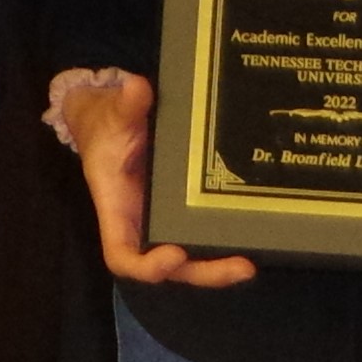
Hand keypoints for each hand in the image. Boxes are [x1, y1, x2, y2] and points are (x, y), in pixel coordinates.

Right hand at [44, 67, 253, 288]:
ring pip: (191, 259)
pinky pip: (203, 236)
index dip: (147, 266)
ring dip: (219, 267)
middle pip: (169, 269)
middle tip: (242, 267)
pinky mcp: (185, 211)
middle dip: (204, 273)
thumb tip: (138, 87)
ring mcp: (166, 221)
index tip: (175, 253)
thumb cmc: (106, 125)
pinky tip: (255, 236)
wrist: (111, 121)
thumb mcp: (112, 114)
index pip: (122, 256)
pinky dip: (224, 243)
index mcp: (119, 210)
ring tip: (251, 264)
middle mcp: (142, 224)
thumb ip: (125, 105)